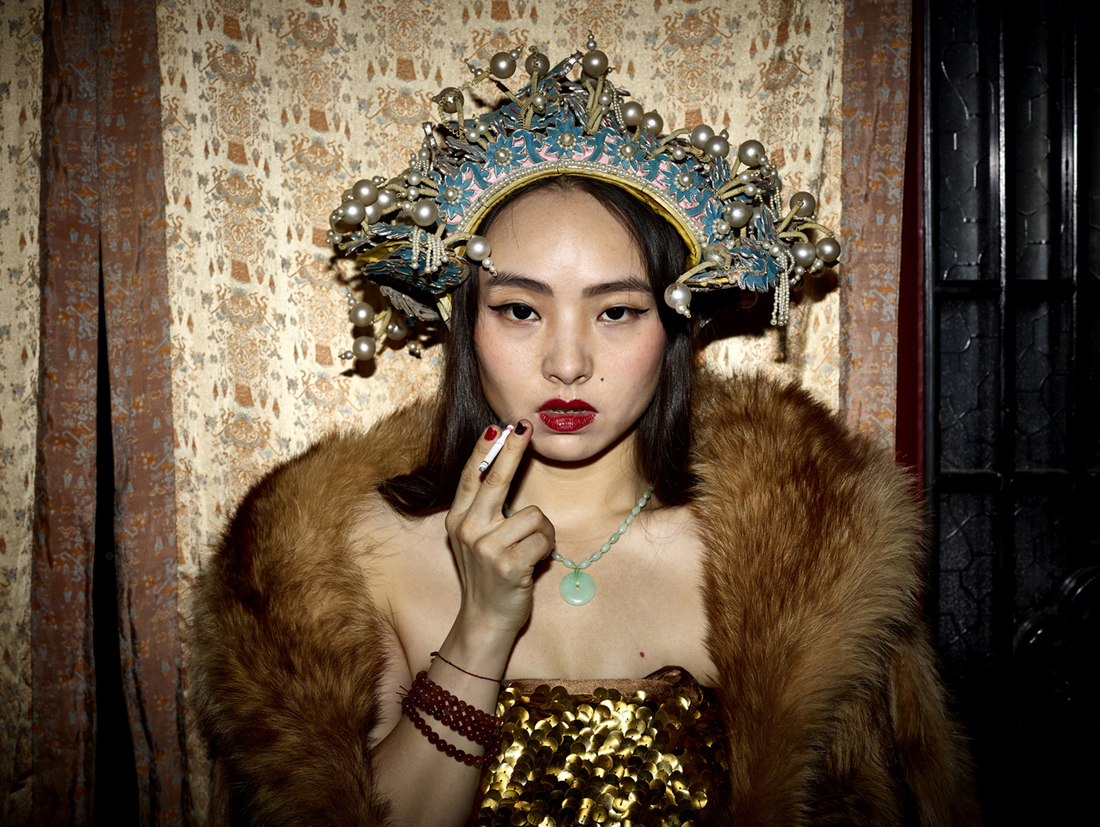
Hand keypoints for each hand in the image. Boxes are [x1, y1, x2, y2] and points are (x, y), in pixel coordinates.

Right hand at [444, 422, 554, 635]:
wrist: (485, 620)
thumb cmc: (489, 575)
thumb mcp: (475, 539)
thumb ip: (483, 510)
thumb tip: (501, 465)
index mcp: (458, 520)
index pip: (472, 476)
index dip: (486, 449)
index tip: (499, 426)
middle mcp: (468, 529)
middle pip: (495, 479)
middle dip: (513, 450)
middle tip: (526, 427)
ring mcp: (486, 547)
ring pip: (533, 515)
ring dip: (543, 531)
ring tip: (532, 549)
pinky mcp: (508, 564)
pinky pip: (543, 539)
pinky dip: (547, 548)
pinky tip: (536, 562)